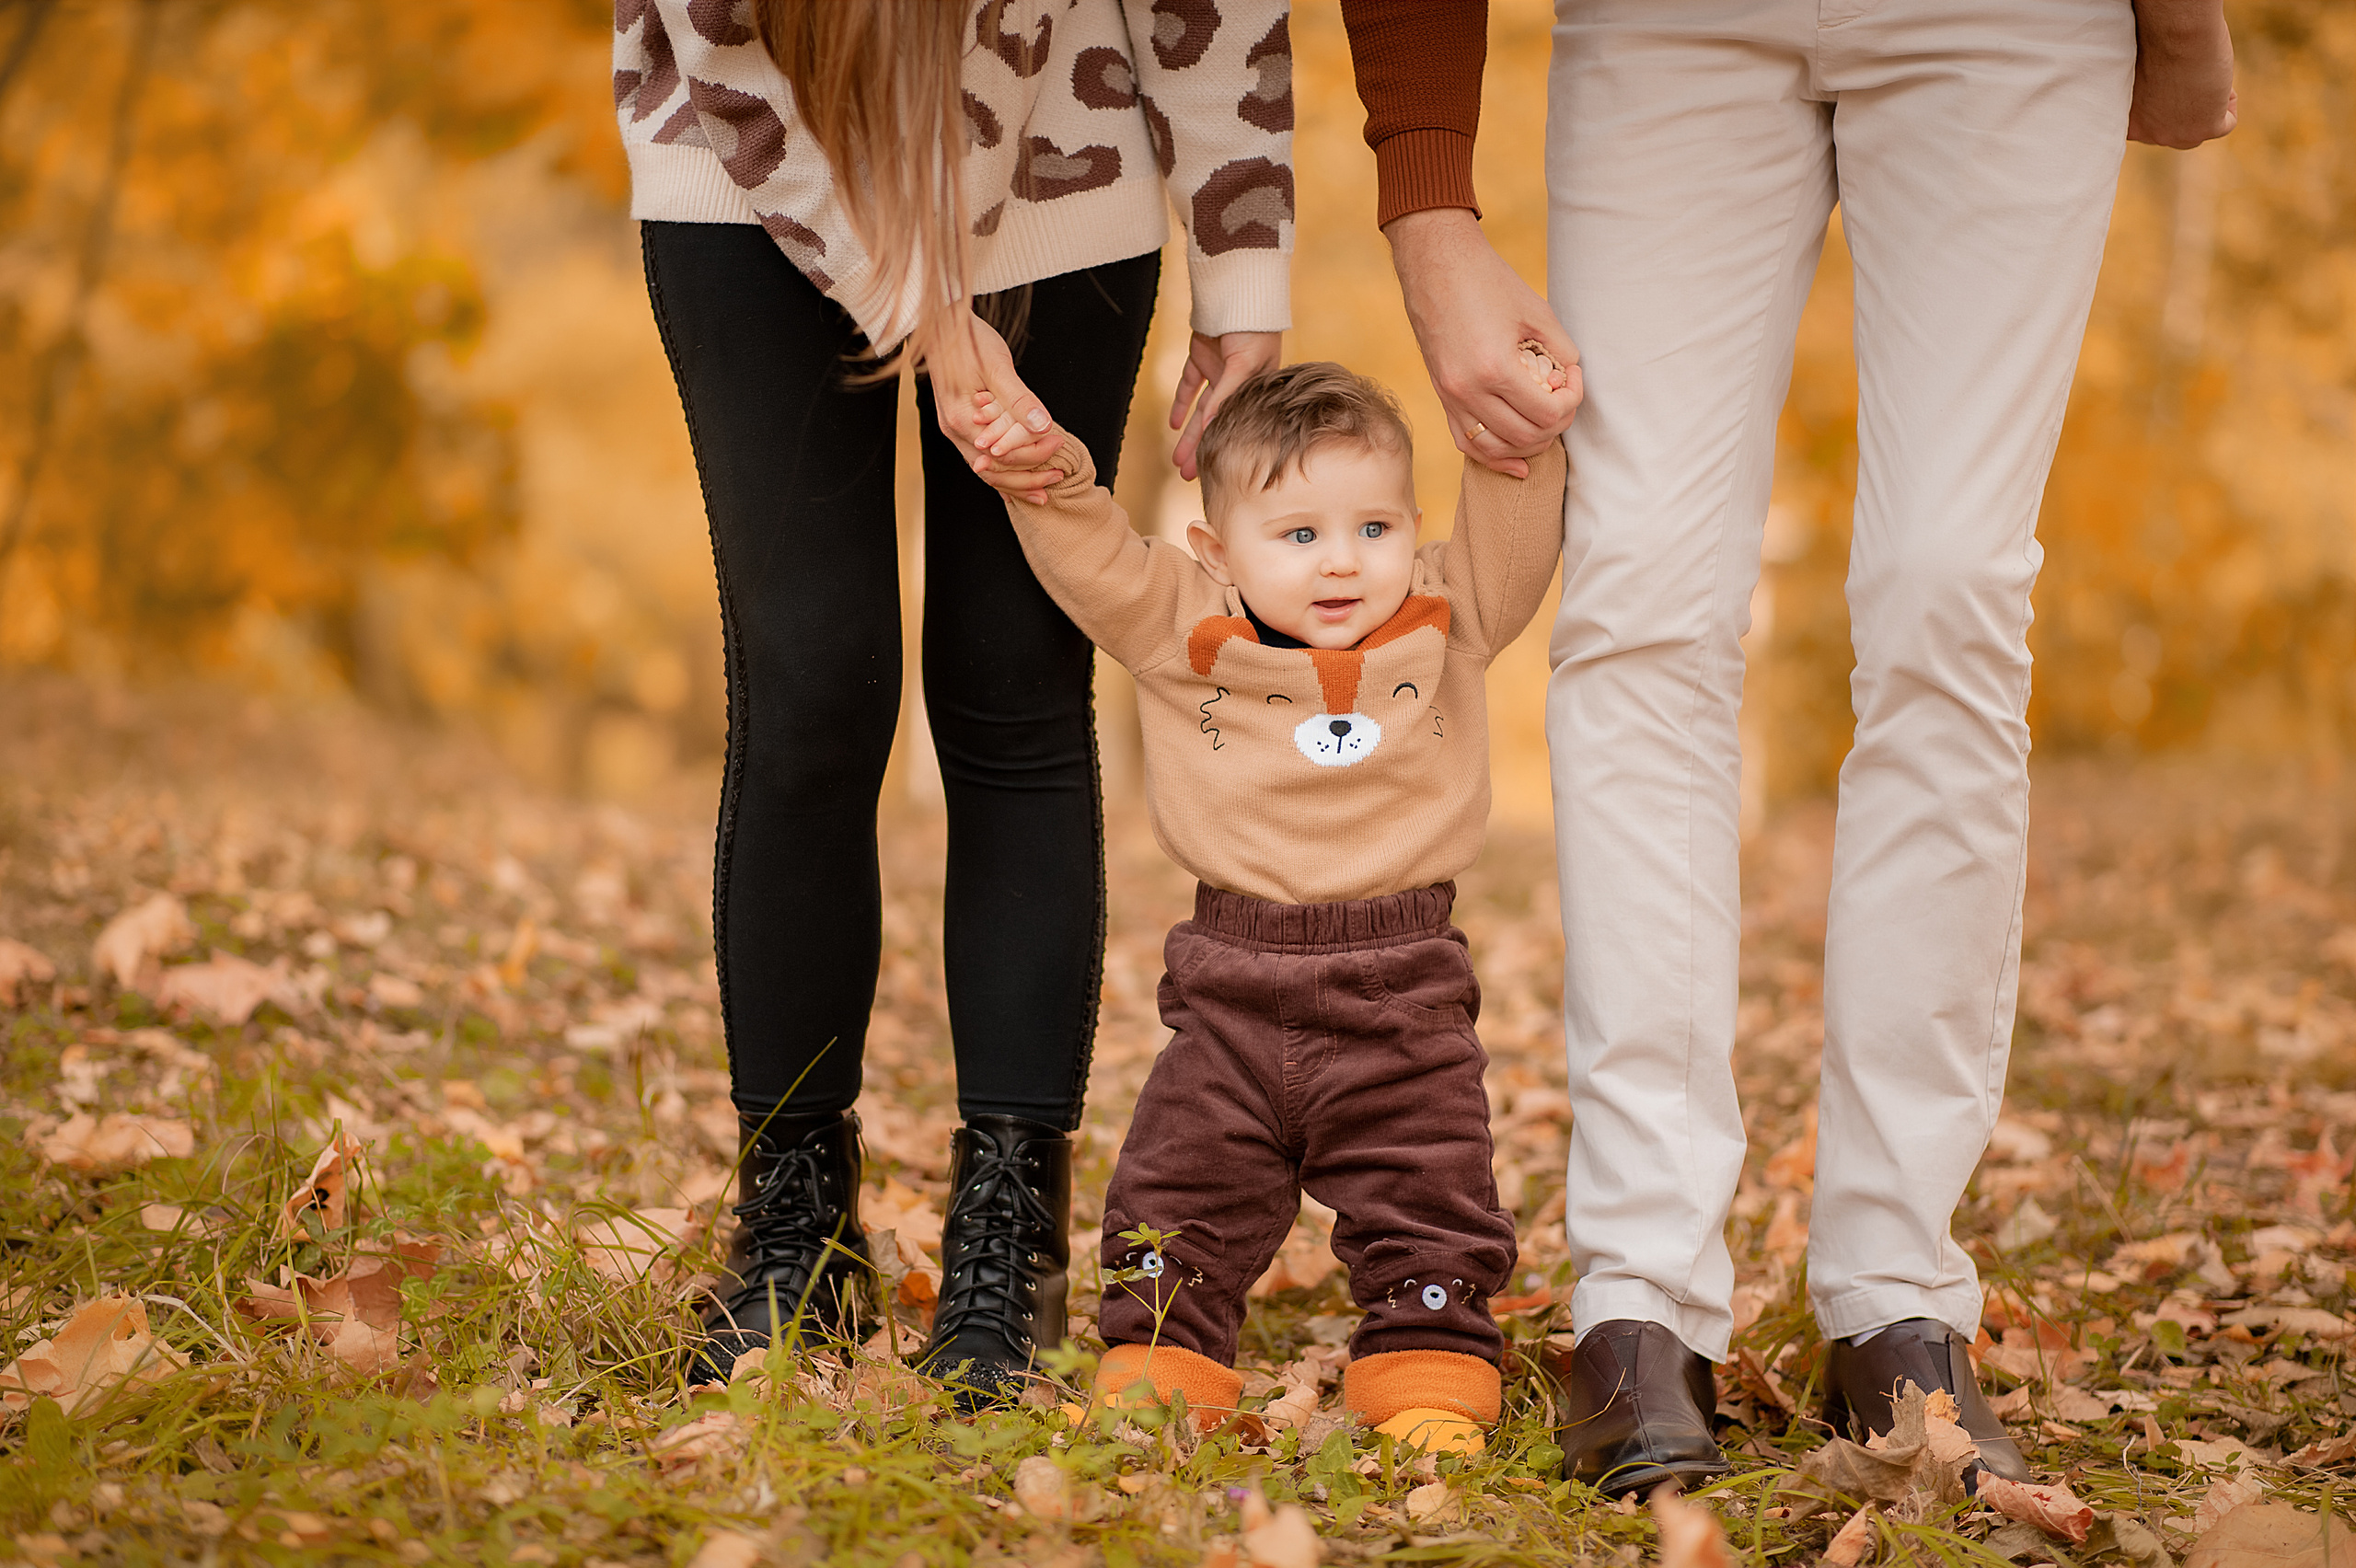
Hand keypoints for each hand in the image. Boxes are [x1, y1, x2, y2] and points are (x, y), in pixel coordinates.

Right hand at [930, 312, 1060, 501]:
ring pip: (987, 469)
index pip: (1004, 455)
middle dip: (1028, 478)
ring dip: (1016, 479)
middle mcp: (954, 430)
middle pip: (994, 472)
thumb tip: (1042, 425)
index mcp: (962, 419)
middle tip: (1059, 473)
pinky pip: (981, 457)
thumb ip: (1019, 399)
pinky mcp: (959, 423)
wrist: (940, 324)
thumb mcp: (997, 365)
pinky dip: (1003, 469)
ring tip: (1045, 485)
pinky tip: (1020, 477)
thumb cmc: (968, 339)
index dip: (1035, 455)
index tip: (1059, 442)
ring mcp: (954, 429)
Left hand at [1169, 330, 1281, 479]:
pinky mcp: (1201, 358)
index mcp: (1257, 390)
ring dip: (1189, 435)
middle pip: (1216, 424)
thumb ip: (1226, 395)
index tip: (1212, 472)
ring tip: (1178, 461)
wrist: (1237, 291)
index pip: (1236, 425)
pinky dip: (1181, 403)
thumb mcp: (1243, 364)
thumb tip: (1209, 426)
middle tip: (1189, 476)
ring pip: (1200, 411)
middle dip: (1202, 450)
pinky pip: (1188, 385)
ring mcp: (1219, 372)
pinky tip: (1173, 424)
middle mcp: (1238, 385)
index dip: (1224, 447)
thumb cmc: (1253, 327)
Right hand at [1384, 208, 1581, 479]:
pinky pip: (1468, 442)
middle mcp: (1468, 390)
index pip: (1547, 413)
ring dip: (1529, 444)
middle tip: (1563, 397)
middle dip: (1556, 423)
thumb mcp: (1536, 310)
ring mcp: (1450, 396)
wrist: (1436, 265)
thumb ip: (1560, 349)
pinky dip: (1494, 457)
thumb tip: (1569, 377)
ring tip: (1545, 424)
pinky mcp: (1442, 395)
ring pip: (1496, 448)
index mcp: (1494, 367)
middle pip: (1525, 436)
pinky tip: (1517, 463)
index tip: (1572, 376)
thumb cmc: (1487, 281)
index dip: (1572, 400)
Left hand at [2128, 0, 2236, 147]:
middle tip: (2190, 79)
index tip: (2172, 83)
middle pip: (2175, 131)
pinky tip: (2217, 78)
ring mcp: (2176, 135)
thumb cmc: (2156, 44)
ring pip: (2199, 130)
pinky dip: (2228, 101)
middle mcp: (2148, 134)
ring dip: (2207, 107)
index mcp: (2130, 122)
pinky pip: (2226, 123)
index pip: (2152, 126)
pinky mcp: (2205, 129)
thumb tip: (2171, 100)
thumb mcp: (2145, 80)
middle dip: (2186, 110)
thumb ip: (2152, 97)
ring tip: (2203, 77)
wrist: (2175, 35)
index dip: (2167, 104)